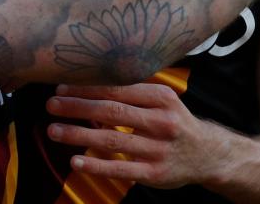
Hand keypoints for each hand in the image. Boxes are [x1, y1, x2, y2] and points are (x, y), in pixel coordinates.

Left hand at [46, 83, 218, 187]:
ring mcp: (158, 149)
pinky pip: (121, 169)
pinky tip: (76, 161)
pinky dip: (97, 165)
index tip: (62, 86)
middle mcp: (161, 122)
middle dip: (78, 107)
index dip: (88, 88)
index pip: (119, 89)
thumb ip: (133, 94)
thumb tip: (89, 86)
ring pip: (112, 140)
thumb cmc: (174, 122)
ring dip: (79, 135)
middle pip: (112, 112)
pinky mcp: (154, 173)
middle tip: (51, 104)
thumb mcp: (162, 101)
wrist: (207, 155)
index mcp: (161, 98)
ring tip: (53, 130)